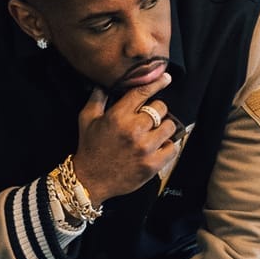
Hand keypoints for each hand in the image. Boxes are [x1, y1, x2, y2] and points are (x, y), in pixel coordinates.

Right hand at [72, 71, 180, 203]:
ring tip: (155, 133)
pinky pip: (173, 147)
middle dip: (156, 110)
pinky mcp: (152, 164)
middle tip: (149, 119)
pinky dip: (168, 145)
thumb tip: (105, 82)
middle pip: (160, 108)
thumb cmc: (89, 148)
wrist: (90, 180)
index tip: (166, 78)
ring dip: (164, 127)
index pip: (143, 92)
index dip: (157, 83)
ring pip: (169, 126)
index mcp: (118, 116)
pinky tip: (158, 146)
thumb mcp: (86, 119)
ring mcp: (145, 148)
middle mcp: (133, 130)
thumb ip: (97, 98)